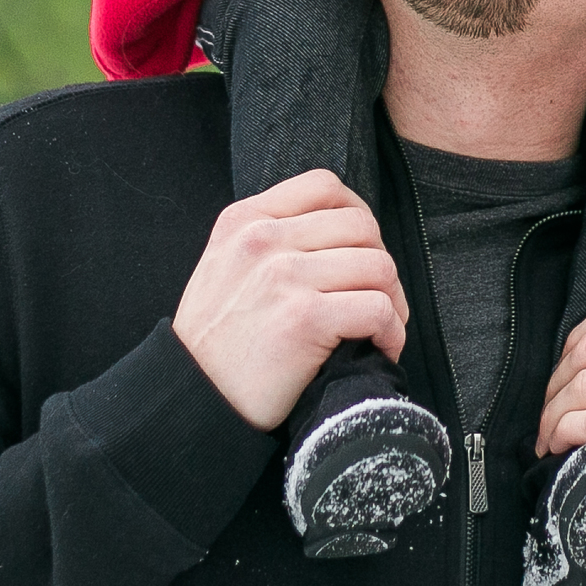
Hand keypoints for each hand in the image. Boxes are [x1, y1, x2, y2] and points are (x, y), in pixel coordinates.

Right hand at [172, 169, 409, 432]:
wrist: (193, 398)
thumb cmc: (217, 340)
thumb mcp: (224, 265)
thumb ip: (268, 237)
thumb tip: (336, 228)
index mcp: (244, 220)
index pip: (324, 187)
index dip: (358, 214)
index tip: (363, 248)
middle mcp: (262, 240)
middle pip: (361, 227)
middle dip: (380, 264)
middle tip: (378, 298)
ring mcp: (284, 277)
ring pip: (378, 267)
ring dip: (392, 301)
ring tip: (382, 327)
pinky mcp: (305, 318)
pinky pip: (378, 310)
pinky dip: (391, 332)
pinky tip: (381, 348)